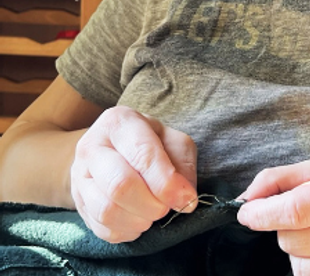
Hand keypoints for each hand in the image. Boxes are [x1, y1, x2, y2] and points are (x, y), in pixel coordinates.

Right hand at [70, 106, 198, 242]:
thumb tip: (185, 199)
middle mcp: (91, 148)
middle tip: (166, 208)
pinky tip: (138, 220)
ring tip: (153, 214)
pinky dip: (126, 231)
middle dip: (152, 205)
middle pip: (119, 186)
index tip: (186, 200)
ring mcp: (79, 177)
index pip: (143, 155)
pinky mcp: (77, 203)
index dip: (167, 183)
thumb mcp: (172, 140)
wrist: (110, 150)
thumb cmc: (148, 142)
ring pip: (106, 211)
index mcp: (119, 123)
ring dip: (139, 220)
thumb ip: (183, 165)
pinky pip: (101, 228)